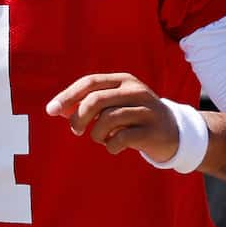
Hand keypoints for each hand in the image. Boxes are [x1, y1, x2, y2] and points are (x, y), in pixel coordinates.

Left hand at [45, 72, 192, 165]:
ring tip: (101, 138)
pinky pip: (121, 139)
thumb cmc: (135, 118)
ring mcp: (146, 109)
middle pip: (95, 100)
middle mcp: (136, 90)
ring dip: (96, 134)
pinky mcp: (152, 131)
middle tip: (76, 131)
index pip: (90, 82)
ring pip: (107, 120)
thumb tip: (58, 110)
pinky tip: (114, 146)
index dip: (68, 96)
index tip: (51, 111)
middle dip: (78, 118)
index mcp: (124, 80)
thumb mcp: (115, 105)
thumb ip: (89, 105)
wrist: (174, 132)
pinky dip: (111, 146)